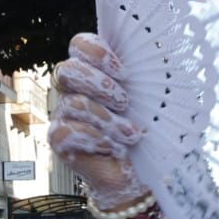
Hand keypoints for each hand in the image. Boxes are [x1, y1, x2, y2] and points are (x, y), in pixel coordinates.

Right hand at [50, 34, 150, 207]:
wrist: (141, 173)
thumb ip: (147, 72)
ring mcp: (63, 114)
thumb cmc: (147, 131)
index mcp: (94, 72)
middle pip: (68, 70)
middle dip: (99, 84)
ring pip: (74, 103)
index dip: (96, 52)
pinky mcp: (59, 138)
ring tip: (130, 134)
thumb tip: (160, 46)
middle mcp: (74, 90)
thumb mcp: (153, 98)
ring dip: (108, 120)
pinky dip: (98, 140)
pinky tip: (114, 149)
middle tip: (125, 102)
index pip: (79, 45)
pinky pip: (69, 131)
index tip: (123, 72)